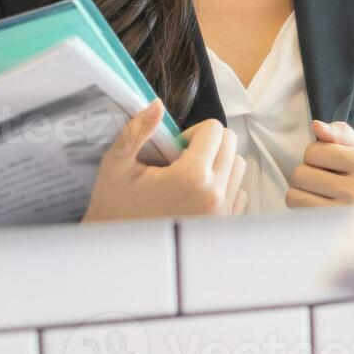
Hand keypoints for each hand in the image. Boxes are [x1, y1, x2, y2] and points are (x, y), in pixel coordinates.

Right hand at [82, 102, 248, 221]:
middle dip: (207, 143)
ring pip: (238, 166)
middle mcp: (214, 196)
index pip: (215, 129)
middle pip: (230, 144)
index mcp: (192, 177)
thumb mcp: (117, 164)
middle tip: (180, 160)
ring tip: (189, 176)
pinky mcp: (224, 226)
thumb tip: (157, 104)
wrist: (114, 249)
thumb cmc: (114, 204)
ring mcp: (221, 214)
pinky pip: (239, 192)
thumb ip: (138, 130)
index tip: (174, 148)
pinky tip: (197, 194)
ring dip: (218, 163)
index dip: (193, 132)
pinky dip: (224, 186)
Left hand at [286, 120, 353, 208]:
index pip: (313, 151)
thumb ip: (340, 133)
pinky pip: (295, 211)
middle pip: (300, 173)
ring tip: (322, 194)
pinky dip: (301, 206)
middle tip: (327, 182)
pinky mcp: (327, 230)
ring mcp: (342, 216)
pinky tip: (318, 206)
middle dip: (309, 174)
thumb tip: (317, 127)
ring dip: (303, 192)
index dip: (317, 155)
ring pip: (294, 194)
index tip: (334, 165)